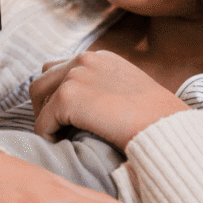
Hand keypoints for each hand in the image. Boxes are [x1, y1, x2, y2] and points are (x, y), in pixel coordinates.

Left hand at [31, 51, 187, 149]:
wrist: (164, 127)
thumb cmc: (156, 119)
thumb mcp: (131, 91)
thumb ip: (105, 89)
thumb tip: (88, 106)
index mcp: (101, 57)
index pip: (64, 67)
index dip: (59, 92)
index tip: (66, 114)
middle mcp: (85, 59)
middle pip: (44, 75)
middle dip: (44, 101)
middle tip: (54, 126)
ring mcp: (74, 75)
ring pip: (37, 94)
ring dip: (43, 115)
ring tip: (56, 135)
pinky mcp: (67, 97)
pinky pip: (42, 121)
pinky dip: (47, 135)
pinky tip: (62, 145)